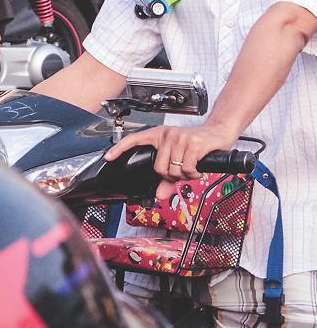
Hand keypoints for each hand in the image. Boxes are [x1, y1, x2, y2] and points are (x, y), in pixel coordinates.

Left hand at [103, 123, 239, 200]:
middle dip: (171, 176)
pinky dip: (193, 174)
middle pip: (159, 168)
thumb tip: (158, 196)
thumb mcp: (179, 158)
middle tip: (182, 171)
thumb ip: (167, 178)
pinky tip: (198, 168)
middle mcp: (167, 135)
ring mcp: (180, 138)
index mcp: (159, 135)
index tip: (108, 157)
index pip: (133, 139)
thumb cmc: (198, 144)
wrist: (219, 131)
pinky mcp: (194, 143)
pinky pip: (187, 169)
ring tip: (191, 168)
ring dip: (185, 176)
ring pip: (173, 170)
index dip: (119, 149)